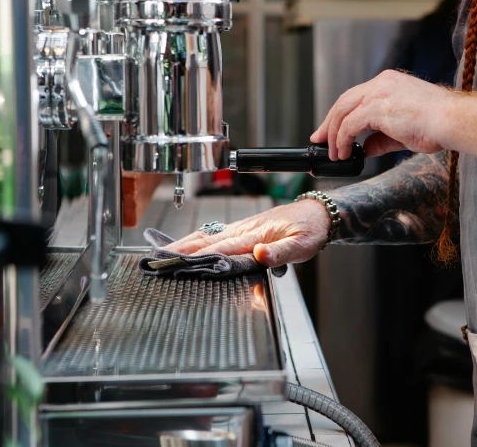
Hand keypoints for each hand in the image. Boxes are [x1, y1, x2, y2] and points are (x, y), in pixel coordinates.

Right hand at [163, 200, 330, 266]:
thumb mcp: (302, 245)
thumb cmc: (311, 230)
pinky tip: (189, 242)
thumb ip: (280, 252)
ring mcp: (243, 227)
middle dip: (181, 249)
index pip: (221, 248)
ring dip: (185, 243)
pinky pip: (216, 233)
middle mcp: (245, 229)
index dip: (198, 256)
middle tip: (158, 258)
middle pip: (207, 240)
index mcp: (255, 234)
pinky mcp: (245, 228)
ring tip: (164, 250)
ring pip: (208, 235)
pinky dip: (198, 238)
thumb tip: (259, 255)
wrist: (318, 213)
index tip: (177, 262)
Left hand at [311, 70, 456, 160]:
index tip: (331, 130)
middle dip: (328, 122)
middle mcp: (381, 83)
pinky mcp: (376, 107)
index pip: (356, 96)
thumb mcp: (403, 132)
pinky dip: (342, 140)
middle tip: (319, 140)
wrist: (452, 121)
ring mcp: (378, 93)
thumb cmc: (437, 126)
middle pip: (344, 101)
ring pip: (342, 111)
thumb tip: (365, 149)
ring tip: (333, 153)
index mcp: (389, 83)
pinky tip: (344, 153)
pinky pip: (349, 125)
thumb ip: (380, 139)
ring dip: (333, 134)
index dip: (341, 114)